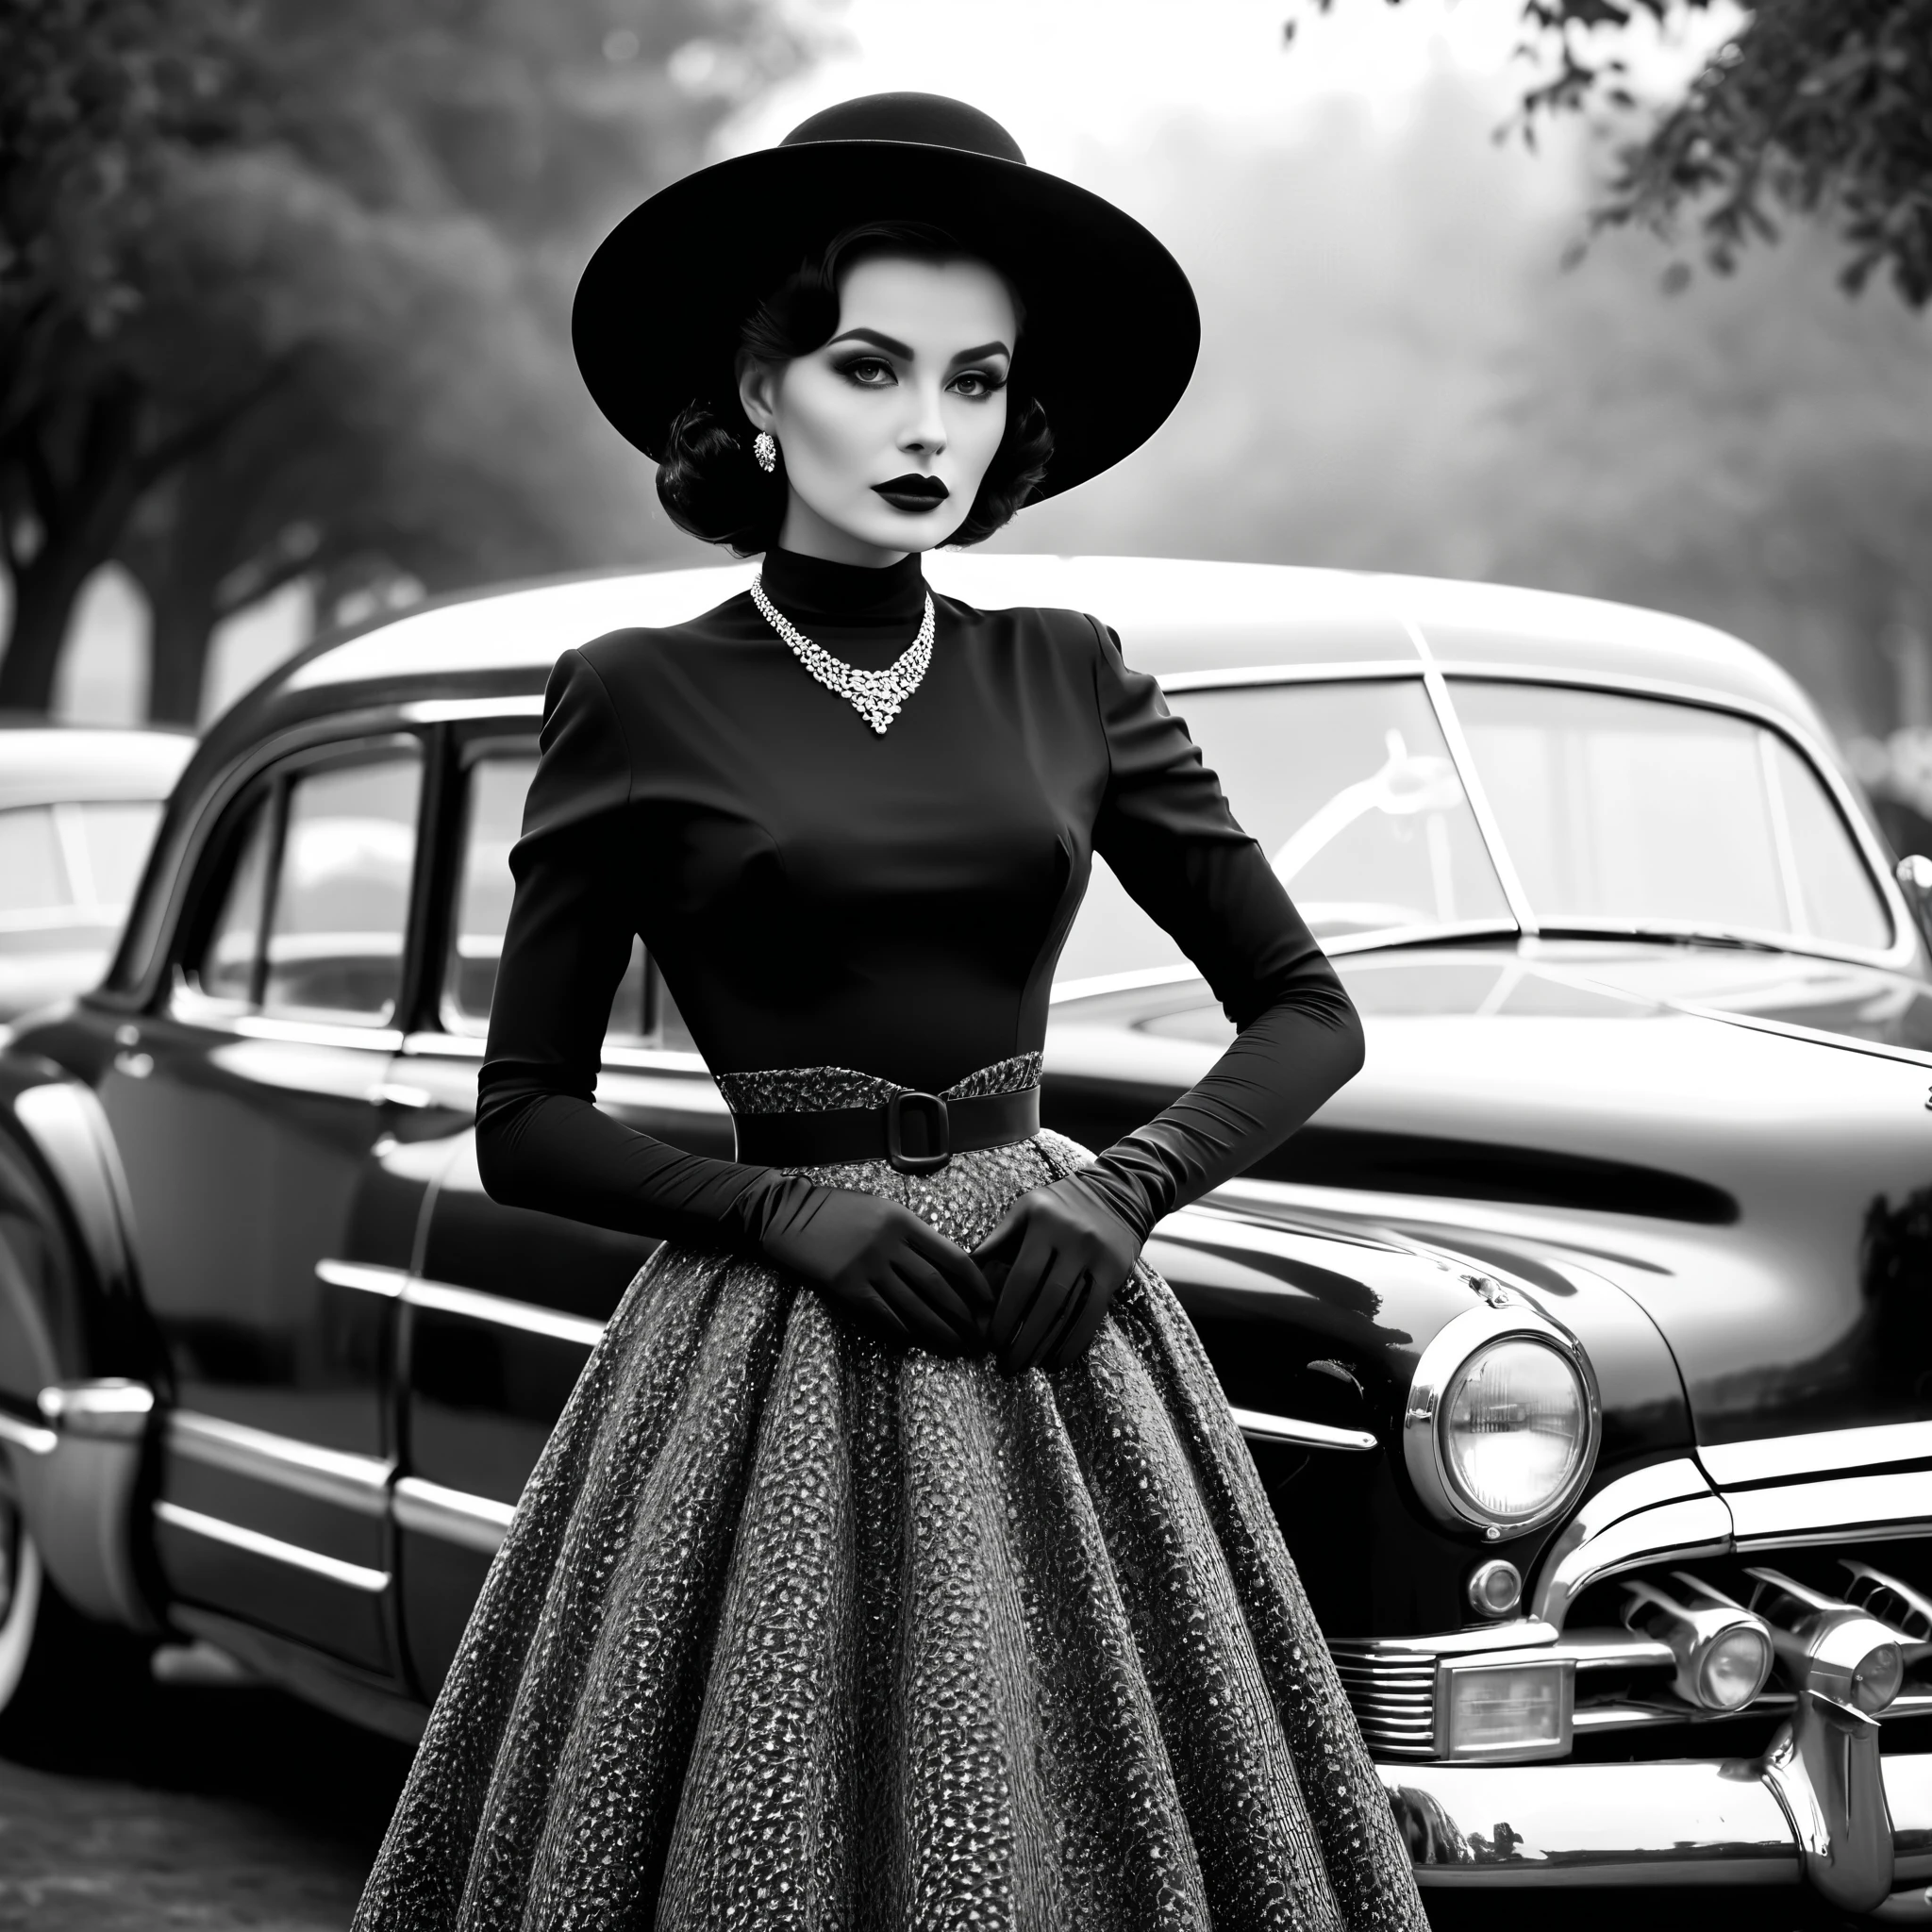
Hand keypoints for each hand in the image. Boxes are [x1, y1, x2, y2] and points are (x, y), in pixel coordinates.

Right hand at [756, 1183, 991, 1355]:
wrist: (791, 1215)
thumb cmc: (840, 1210)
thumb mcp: (882, 1210)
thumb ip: (912, 1235)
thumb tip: (945, 1267)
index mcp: (904, 1221)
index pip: (952, 1256)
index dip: (974, 1283)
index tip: (989, 1301)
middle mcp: (891, 1243)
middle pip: (937, 1285)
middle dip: (962, 1313)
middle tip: (978, 1334)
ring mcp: (869, 1265)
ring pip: (913, 1304)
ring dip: (938, 1328)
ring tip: (955, 1344)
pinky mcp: (847, 1284)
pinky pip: (882, 1312)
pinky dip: (901, 1328)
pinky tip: (915, 1340)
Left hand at [973, 1174, 1141, 1375]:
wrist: (1114, 1194)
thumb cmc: (1058, 1205)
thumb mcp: (1026, 1209)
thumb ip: (999, 1237)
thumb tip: (967, 1268)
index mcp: (1044, 1224)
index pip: (1022, 1277)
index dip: (1005, 1313)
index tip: (990, 1340)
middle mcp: (1073, 1240)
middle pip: (1046, 1300)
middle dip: (1023, 1337)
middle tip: (1006, 1365)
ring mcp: (1097, 1257)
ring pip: (1070, 1310)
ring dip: (1047, 1345)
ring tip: (1028, 1367)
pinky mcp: (1115, 1272)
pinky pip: (1094, 1314)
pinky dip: (1076, 1341)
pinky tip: (1059, 1361)